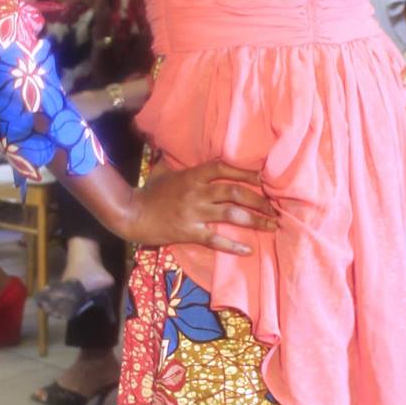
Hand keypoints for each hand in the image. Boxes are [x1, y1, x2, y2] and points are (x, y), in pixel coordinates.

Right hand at [121, 159, 276, 257]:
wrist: (131, 214)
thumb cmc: (149, 192)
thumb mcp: (165, 171)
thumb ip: (181, 164)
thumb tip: (188, 155)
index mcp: (193, 175)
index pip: (225, 168)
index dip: (246, 173)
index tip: (264, 180)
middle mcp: (197, 192)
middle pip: (235, 192)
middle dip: (259, 200)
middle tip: (274, 208)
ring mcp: (194, 212)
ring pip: (231, 214)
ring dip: (255, 220)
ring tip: (271, 226)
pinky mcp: (189, 231)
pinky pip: (216, 238)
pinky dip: (233, 245)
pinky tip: (249, 249)